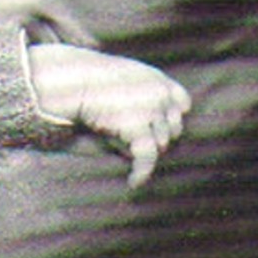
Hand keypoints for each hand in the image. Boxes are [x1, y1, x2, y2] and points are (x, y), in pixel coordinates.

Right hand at [76, 54, 190, 187]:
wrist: (74, 81)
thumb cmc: (95, 79)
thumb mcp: (128, 76)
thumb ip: (146, 92)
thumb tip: (156, 119)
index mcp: (159, 80)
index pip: (183, 104)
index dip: (172, 118)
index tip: (159, 127)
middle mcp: (160, 94)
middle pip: (173, 128)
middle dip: (158, 136)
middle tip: (137, 142)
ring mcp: (151, 110)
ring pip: (161, 145)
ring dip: (146, 151)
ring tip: (127, 153)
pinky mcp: (138, 126)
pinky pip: (147, 158)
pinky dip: (141, 173)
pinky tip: (134, 182)